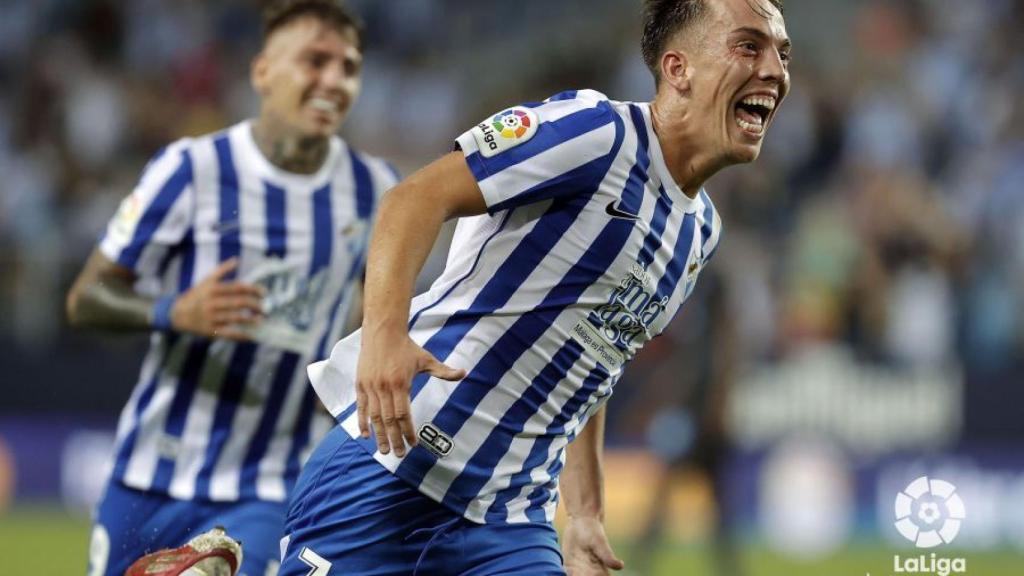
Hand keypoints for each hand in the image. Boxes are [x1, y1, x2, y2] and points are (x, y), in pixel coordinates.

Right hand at [171, 258, 263, 339]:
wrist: (178, 314)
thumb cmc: (197, 295)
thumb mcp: (206, 281)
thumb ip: (222, 270)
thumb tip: (237, 259)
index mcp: (213, 289)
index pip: (237, 288)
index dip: (252, 289)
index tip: (264, 293)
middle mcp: (212, 303)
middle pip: (238, 303)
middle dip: (255, 305)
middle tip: (265, 307)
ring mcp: (211, 318)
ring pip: (235, 318)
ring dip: (251, 320)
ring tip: (261, 320)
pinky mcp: (210, 330)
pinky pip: (228, 333)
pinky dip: (241, 335)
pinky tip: (251, 336)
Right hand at [356, 332, 464, 456]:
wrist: (382, 331)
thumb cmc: (406, 347)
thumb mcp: (426, 359)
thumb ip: (443, 371)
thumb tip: (465, 373)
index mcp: (400, 383)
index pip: (403, 414)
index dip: (408, 431)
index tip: (413, 444)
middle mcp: (384, 387)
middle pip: (388, 420)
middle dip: (394, 439)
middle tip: (399, 455)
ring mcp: (370, 386)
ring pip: (374, 417)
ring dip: (379, 436)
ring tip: (383, 451)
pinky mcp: (360, 384)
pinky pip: (360, 407)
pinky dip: (362, 422)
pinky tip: (365, 436)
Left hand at [562, 516, 623, 575]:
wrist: (581, 520)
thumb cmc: (594, 530)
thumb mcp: (600, 543)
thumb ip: (607, 556)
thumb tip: (621, 566)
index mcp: (600, 570)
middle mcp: (589, 572)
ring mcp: (578, 569)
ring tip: (568, 575)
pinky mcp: (568, 563)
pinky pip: (565, 574)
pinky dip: (561, 575)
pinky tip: (556, 574)